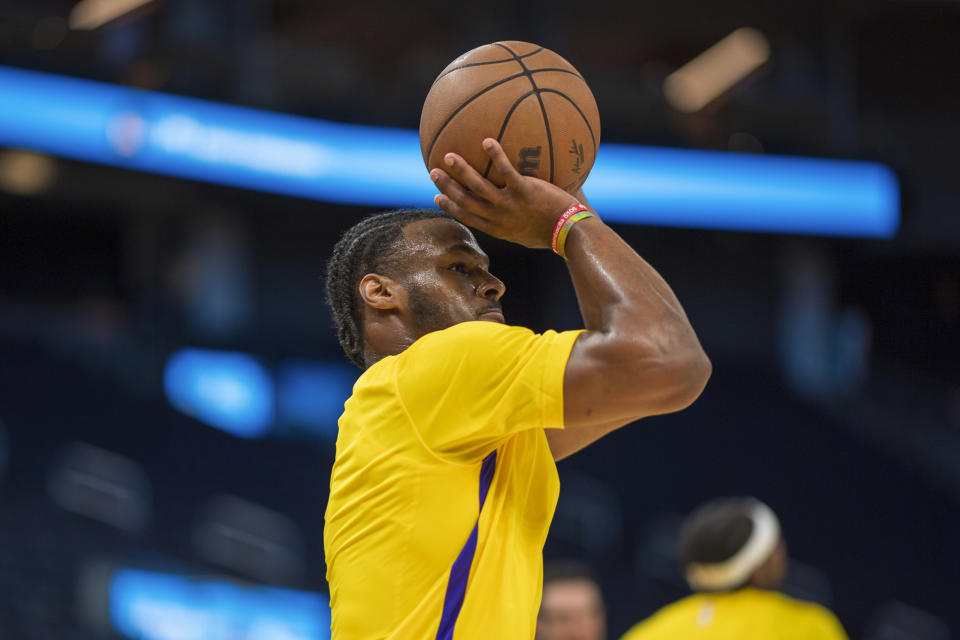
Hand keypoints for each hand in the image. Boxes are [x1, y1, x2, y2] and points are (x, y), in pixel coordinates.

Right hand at [430, 138, 579, 248]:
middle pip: (465, 201)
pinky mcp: (524, 192)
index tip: (437, 197)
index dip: (450, 207)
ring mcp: (510, 205)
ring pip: (478, 187)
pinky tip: (486, 140)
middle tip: (433, 173)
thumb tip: (521, 210)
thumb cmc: (555, 233)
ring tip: (448, 156)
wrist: (570, 234)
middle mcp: (499, 218)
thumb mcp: (530, 233)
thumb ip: (519, 220)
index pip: (468, 217)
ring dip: (461, 171)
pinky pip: (506, 171)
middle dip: (447, 187)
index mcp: (498, 228)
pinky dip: (496, 156)